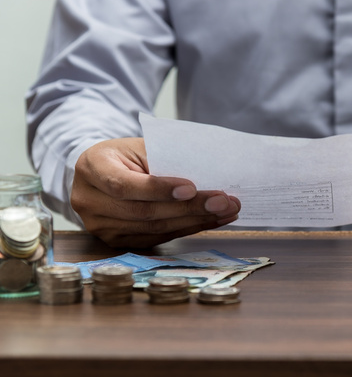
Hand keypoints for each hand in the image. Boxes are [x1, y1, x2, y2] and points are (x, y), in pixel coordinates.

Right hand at [71, 138, 240, 247]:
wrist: (103, 171)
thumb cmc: (126, 154)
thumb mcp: (139, 146)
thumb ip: (165, 158)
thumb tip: (208, 174)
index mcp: (92, 167)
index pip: (124, 185)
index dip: (159, 189)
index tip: (192, 187)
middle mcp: (89, 200)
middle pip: (144, 212)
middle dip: (189, 208)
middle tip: (224, 201)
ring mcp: (100, 226)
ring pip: (154, 228)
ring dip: (195, 220)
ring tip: (226, 210)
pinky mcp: (116, 241)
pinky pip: (157, 237)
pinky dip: (188, 229)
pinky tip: (211, 220)